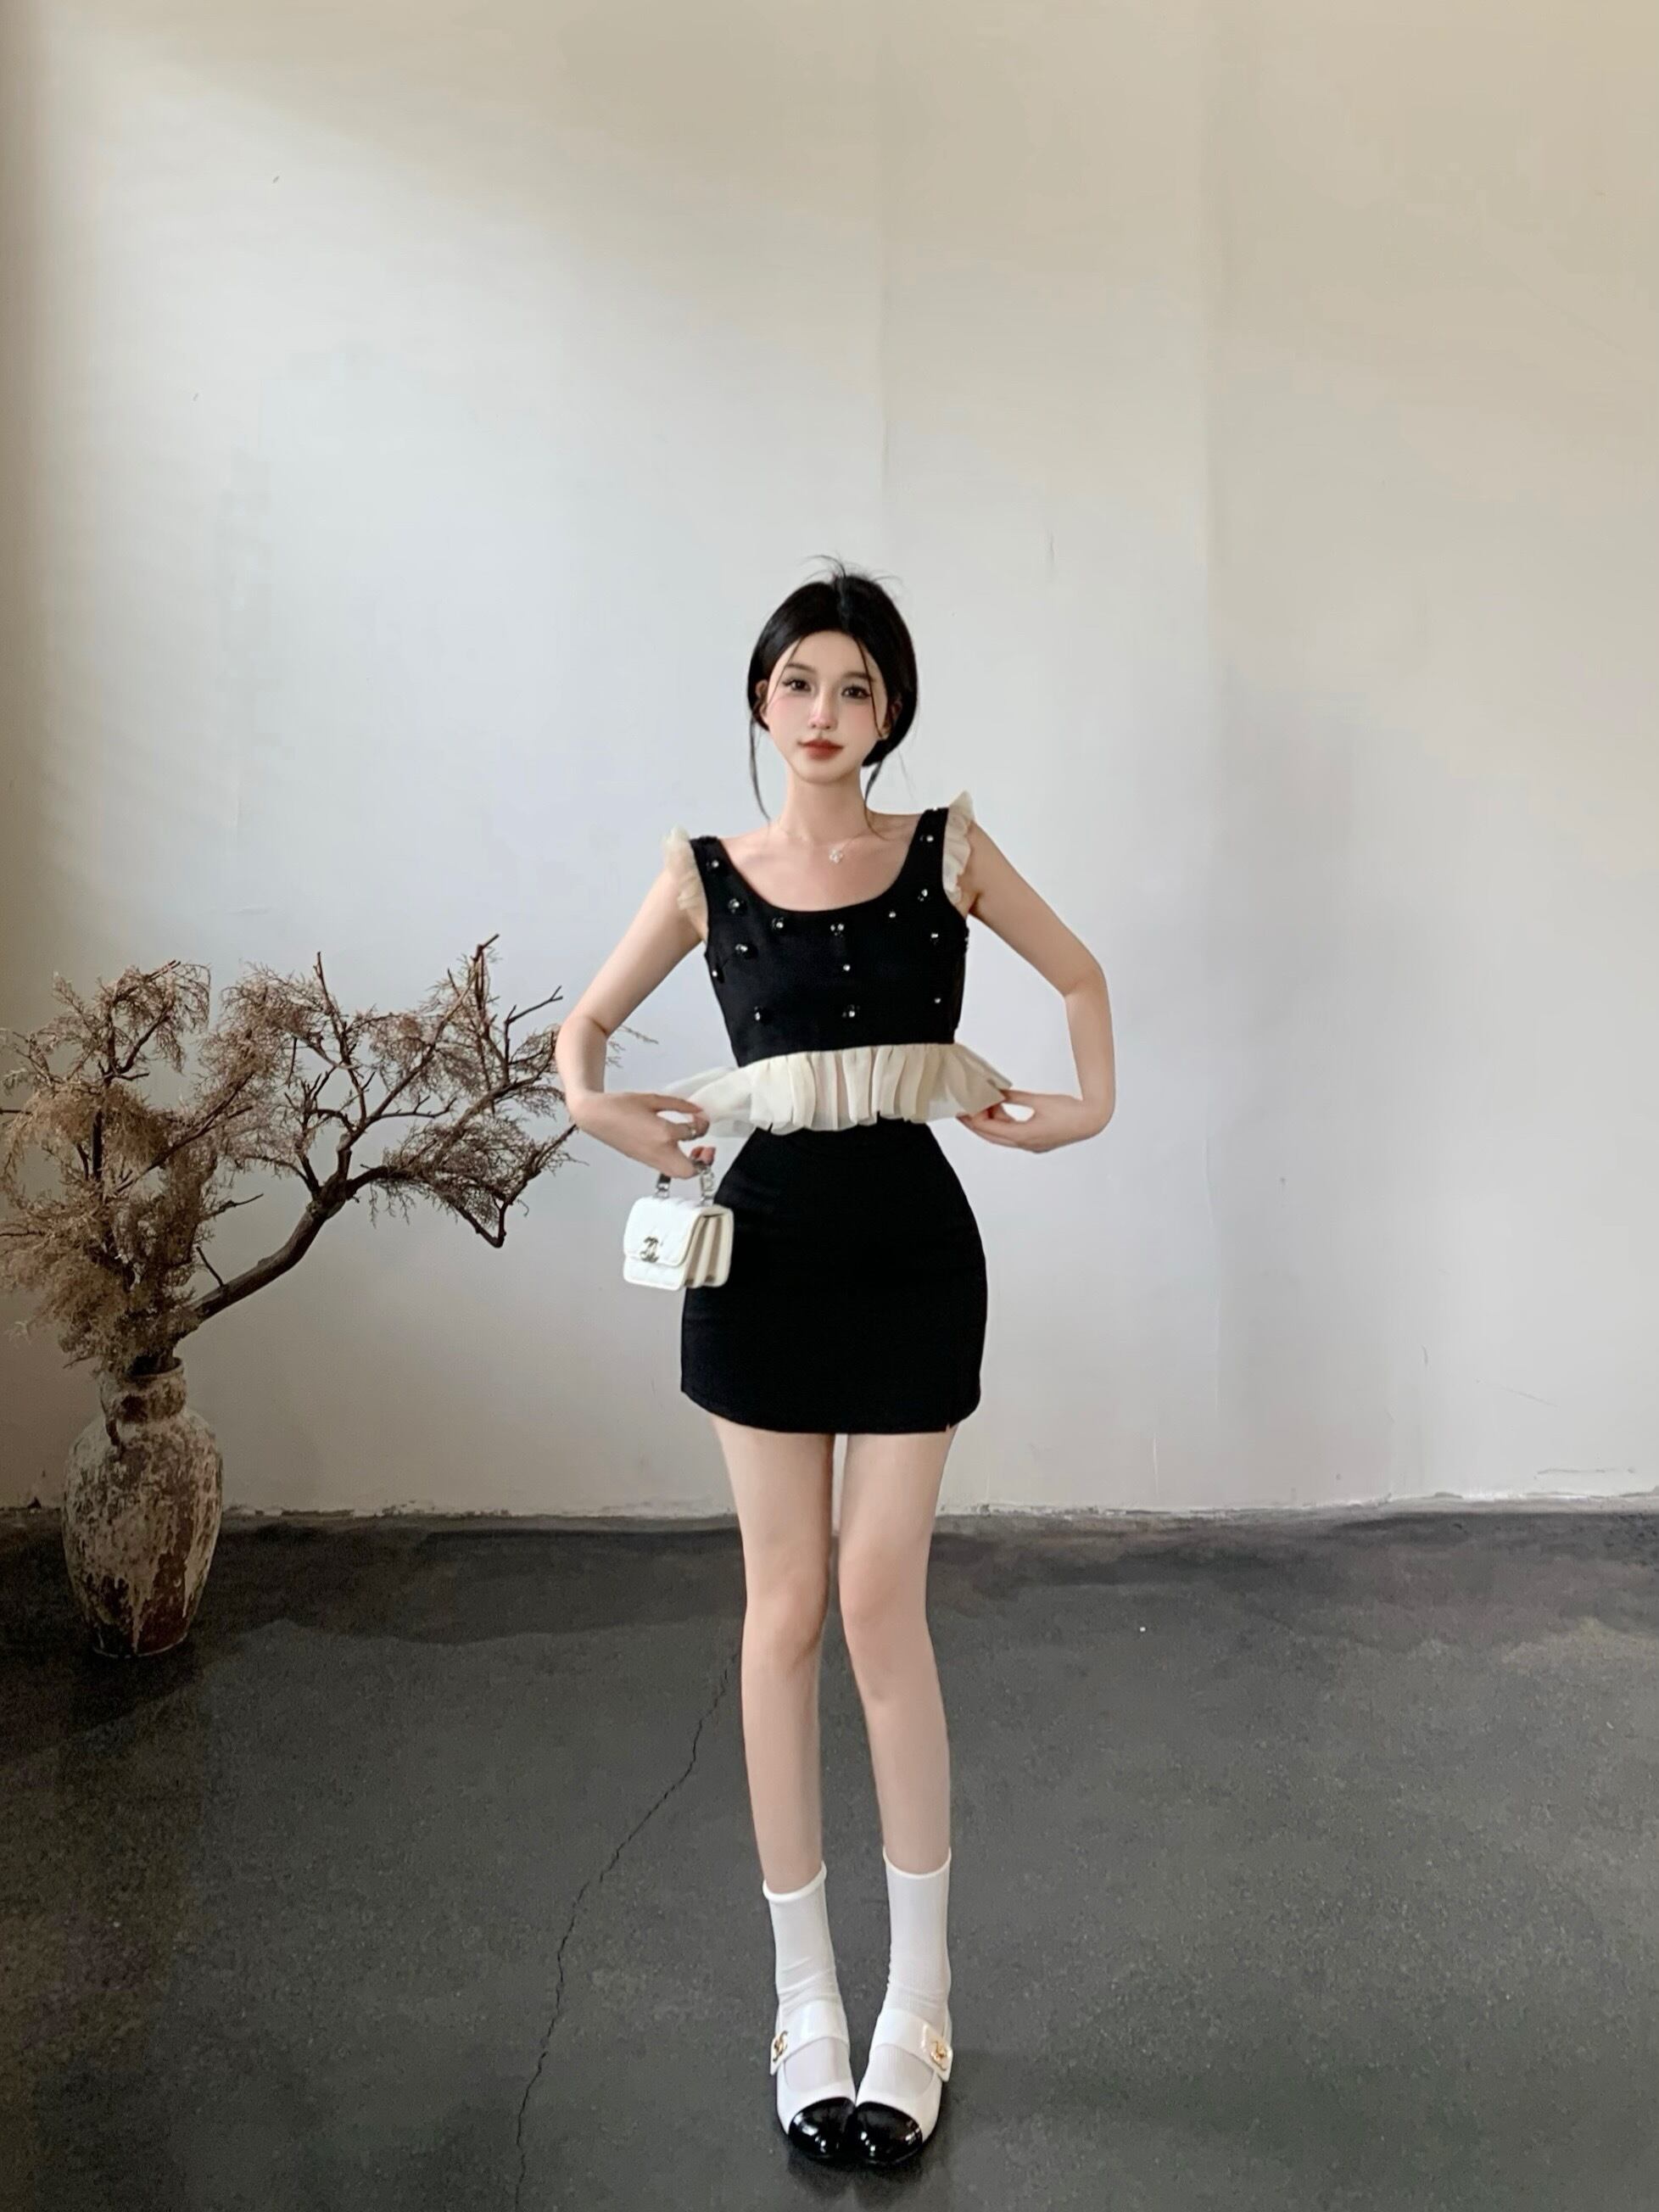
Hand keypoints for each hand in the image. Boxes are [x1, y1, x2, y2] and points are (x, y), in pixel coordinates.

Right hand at [570, 1089, 712, 1178]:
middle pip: (691, 1170)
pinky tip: (677, 1149)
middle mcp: (660, 1151)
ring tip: (694, 1150)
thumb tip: (697, 1111)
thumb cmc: (620, 1105)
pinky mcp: (645, 1162)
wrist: (596, 1116)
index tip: (700, 1118)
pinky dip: (678, 1164)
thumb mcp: (654, 1099)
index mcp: (664, 1133)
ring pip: (679, 1174)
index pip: (694, 1134)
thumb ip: (679, 1105)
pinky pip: (667, 1170)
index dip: (701, 1124)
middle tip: (705, 1148)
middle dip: (703, 1161)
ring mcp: (652, 1159)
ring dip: (692, 1166)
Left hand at [956, 1089, 1103, 1151]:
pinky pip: (1013, 1135)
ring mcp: (1031, 1145)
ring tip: (984, 1105)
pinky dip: (1004, 1124)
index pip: (989, 1129)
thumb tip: (998, 1093)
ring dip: (992, 1122)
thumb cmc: (1071, 1112)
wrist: (1092, 1121)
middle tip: (962, 1111)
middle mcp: (1025, 1144)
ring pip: (1002, 1136)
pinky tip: (1001, 1110)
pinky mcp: (1037, 1142)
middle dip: (975, 1123)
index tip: (964, 1108)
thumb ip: (1015, 1098)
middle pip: (991, 1136)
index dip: (974, 1118)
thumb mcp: (1038, 1100)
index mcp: (1023, 1136)